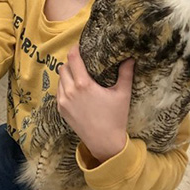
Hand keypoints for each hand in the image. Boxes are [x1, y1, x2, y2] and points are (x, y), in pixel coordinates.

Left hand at [57, 44, 133, 162]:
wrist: (105, 143)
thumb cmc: (115, 118)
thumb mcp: (122, 94)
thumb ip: (125, 73)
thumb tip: (130, 57)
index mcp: (83, 84)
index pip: (72, 58)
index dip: (75, 49)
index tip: (81, 46)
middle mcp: (70, 91)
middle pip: (64, 67)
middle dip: (71, 62)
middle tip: (82, 61)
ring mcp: (63, 101)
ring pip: (60, 78)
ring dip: (67, 74)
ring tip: (79, 74)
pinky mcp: (61, 110)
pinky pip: (59, 91)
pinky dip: (65, 86)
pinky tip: (76, 89)